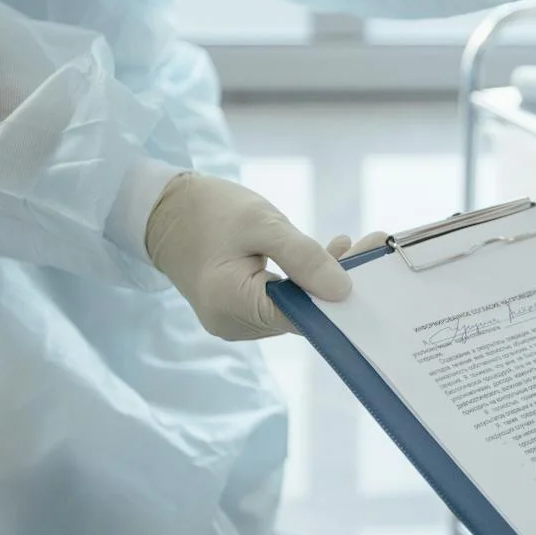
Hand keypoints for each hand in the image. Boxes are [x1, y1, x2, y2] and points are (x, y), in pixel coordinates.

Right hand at [144, 172, 368, 340]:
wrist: (163, 210)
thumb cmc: (207, 210)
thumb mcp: (260, 222)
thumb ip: (302, 256)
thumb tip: (343, 291)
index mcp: (232, 304)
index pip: (302, 316)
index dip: (339, 298)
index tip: (373, 271)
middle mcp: (234, 324)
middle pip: (302, 312)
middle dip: (338, 283)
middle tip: (371, 246)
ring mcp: (236, 322)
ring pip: (296, 307)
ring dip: (324, 279)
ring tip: (354, 245)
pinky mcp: (240, 312)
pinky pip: (283, 301)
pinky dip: (306, 279)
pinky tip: (328, 252)